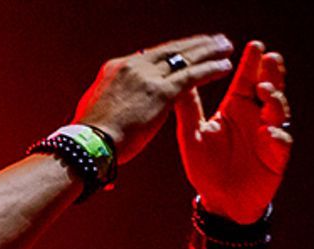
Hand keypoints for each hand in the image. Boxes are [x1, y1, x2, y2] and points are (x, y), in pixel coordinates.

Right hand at [73, 35, 237, 163]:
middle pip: (170, 50)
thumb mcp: (96, 110)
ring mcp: (147, 77)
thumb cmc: (89, 138)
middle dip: (194, 44)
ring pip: (185, 58)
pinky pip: (192, 76)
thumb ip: (111, 103)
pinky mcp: (161, 92)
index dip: (171, 53)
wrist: (88, 144)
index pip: (150, 55)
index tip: (185, 51)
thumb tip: (112, 109)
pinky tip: (225, 66)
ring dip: (208, 51)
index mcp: (116, 68)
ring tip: (225, 46)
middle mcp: (133, 66)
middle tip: (213, 39)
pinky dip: (211, 69)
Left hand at [175, 40, 291, 222]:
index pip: (246, 80)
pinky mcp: (275, 156)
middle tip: (271, 58)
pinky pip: (280, 142)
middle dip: (272, 73)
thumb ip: (188, 109)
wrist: (219, 202)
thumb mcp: (192, 136)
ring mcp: (268, 134)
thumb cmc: (206, 168)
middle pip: (269, 88)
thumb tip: (178, 80)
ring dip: (275, 100)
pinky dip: (277, 135)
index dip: (252, 63)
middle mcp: (255, 117)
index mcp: (236, 108)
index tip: (255, 46)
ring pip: (278, 111)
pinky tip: (270, 131)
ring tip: (266, 91)